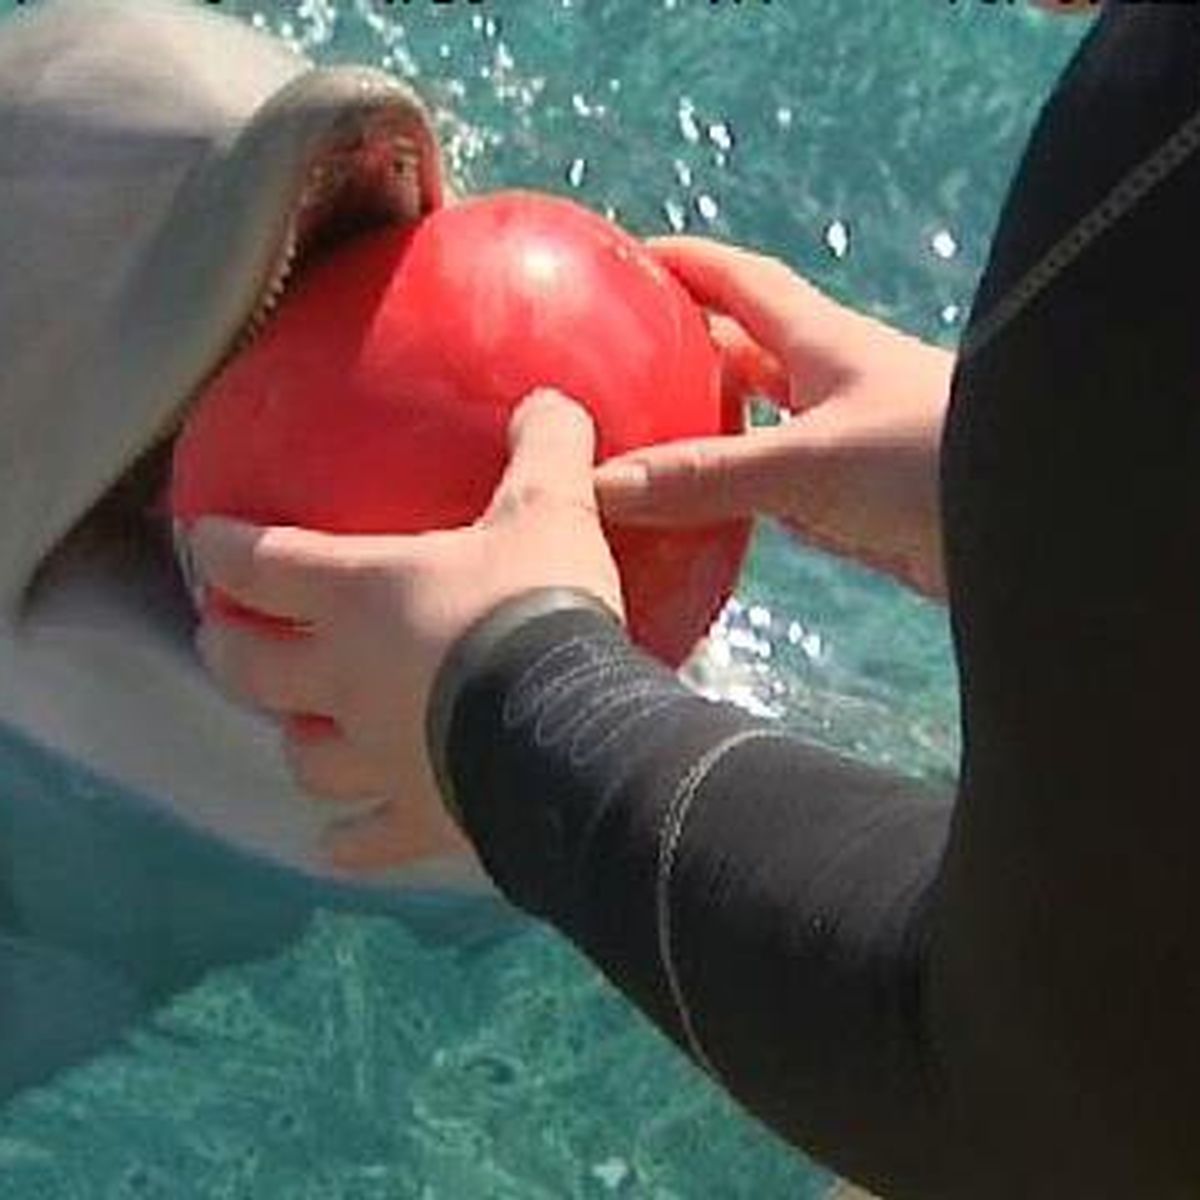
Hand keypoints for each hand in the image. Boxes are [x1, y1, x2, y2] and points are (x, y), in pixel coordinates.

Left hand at [190, 390, 623, 873]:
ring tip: (302, 729)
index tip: (201, 538)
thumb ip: (544, 449)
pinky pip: (367, 843)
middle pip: (251, 667)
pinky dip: (349, 844)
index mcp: (359, 597)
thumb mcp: (552, 510)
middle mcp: (345, 680)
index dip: (223, 547)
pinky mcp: (417, 818)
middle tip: (224, 634)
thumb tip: (547, 400)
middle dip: (226, 646)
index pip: (263, 563)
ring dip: (294, 740)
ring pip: (304, 757)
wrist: (568, 730)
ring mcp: (374, 758)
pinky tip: (339, 845)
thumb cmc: (543, 608)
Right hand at [595, 237, 953, 598]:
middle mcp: (832, 385)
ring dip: (711, 428)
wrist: (1028, 520)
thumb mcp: (806, 463)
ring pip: (761, 425)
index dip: (689, 263)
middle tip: (620, 359)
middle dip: (688, 347)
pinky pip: (777, 490)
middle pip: (745, 352)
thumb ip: (707, 475)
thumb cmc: (927, 459)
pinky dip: (737, 495)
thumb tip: (602, 486)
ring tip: (644, 438)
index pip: (743, 282)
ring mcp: (844, 445)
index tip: (631, 255)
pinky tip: (704, 513)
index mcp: (822, 343)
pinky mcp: (855, 504)